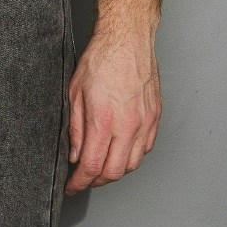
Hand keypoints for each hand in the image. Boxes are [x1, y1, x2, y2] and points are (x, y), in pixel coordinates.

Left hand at [65, 24, 161, 192]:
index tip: (72, 187)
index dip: (80, 182)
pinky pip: (145, 148)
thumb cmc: (100, 60)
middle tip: (83, 179)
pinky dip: (131, 156)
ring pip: (132, 164)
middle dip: (96, 181)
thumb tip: (74, 155)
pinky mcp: (155, 117)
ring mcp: (145, 123)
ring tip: (100, 165)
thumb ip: (74, 128)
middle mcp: (128, 126)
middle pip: (114, 172)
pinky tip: (120, 150)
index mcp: (103, 120)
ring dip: (115, 170)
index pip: (92, 166)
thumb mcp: (74, 93)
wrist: (127, 40)